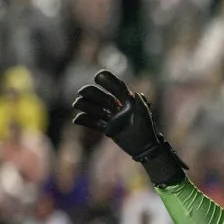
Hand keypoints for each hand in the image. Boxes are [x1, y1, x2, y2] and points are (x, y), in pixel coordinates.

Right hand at [72, 69, 186, 185]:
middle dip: (90, 92)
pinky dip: (85, 121)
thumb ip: (141, 105)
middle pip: (102, 96)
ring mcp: (112, 118)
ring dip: (85, 105)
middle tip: (81, 92)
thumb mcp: (145, 116)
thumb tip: (136, 94)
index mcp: (128, 102)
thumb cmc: (147, 130)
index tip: (97, 76)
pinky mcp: (108, 129)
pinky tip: (76, 120)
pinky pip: (94, 123)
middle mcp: (118, 108)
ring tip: (76, 104)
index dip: (108, 80)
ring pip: (96, 109)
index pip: (117, 87)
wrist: (144, 148)